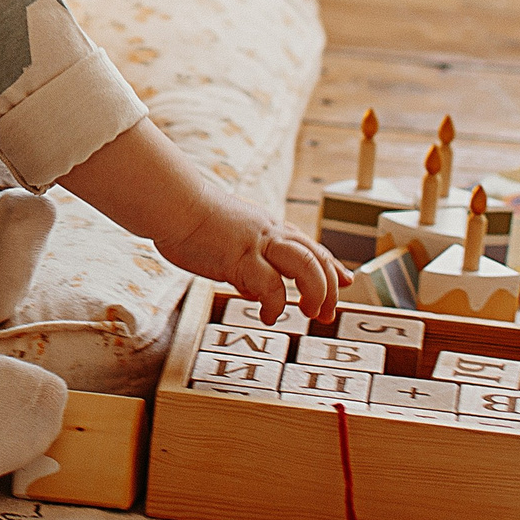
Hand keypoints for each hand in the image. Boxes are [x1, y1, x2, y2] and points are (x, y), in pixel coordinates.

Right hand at [156, 205, 348, 326]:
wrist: (173, 204)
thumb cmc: (191, 220)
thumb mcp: (230, 239)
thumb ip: (248, 260)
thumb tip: (255, 289)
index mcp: (269, 228)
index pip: (311, 246)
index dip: (332, 266)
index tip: (346, 281)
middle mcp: (270, 234)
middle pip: (317, 257)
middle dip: (330, 287)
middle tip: (326, 314)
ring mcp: (257, 245)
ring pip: (306, 265)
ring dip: (315, 291)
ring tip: (310, 313)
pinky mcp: (240, 258)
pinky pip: (270, 285)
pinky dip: (275, 304)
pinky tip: (268, 316)